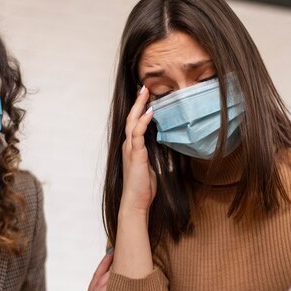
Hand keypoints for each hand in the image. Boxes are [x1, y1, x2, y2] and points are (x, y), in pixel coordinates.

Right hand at [120, 86, 156, 213]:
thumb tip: (162, 149)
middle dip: (137, 102)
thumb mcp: (151, 168)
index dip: (139, 110)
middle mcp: (128, 146)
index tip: (146, 97)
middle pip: (131, 118)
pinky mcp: (135, 154)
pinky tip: (150, 112)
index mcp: (132, 148)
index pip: (134, 124)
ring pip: (132, 122)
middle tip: (144, 87)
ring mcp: (130, 149)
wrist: (135, 202)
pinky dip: (143, 121)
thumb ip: (153, 156)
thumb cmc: (143, 188)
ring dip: (139, 106)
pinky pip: (137, 133)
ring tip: (146, 92)